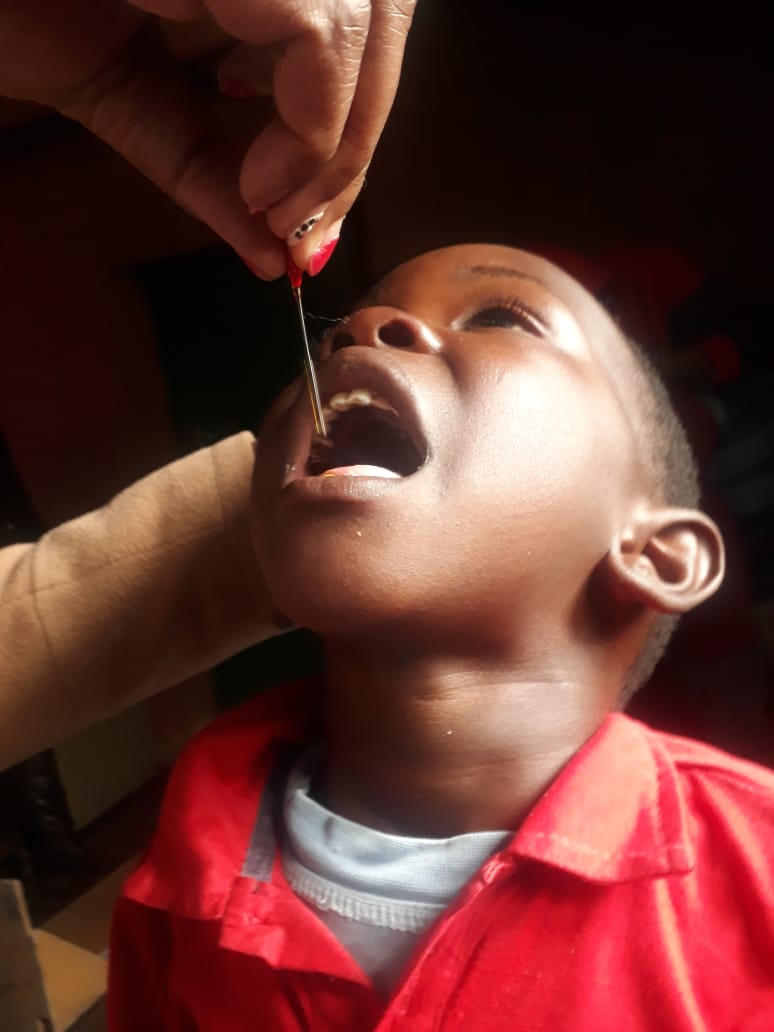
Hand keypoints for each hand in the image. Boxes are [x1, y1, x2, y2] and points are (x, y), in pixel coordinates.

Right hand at [0, 0, 414, 277]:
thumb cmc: (12, 9)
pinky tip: (257, 176)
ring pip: (366, 20)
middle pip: (380, 18)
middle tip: (300, 230)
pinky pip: (318, 31)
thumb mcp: (128, 98)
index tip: (305, 221)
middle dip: (354, 148)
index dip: (354, 130)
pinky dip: (309, 125)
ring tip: (269, 202)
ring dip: (335, 145)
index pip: (358, 24)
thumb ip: (207, 168)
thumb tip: (278, 260)